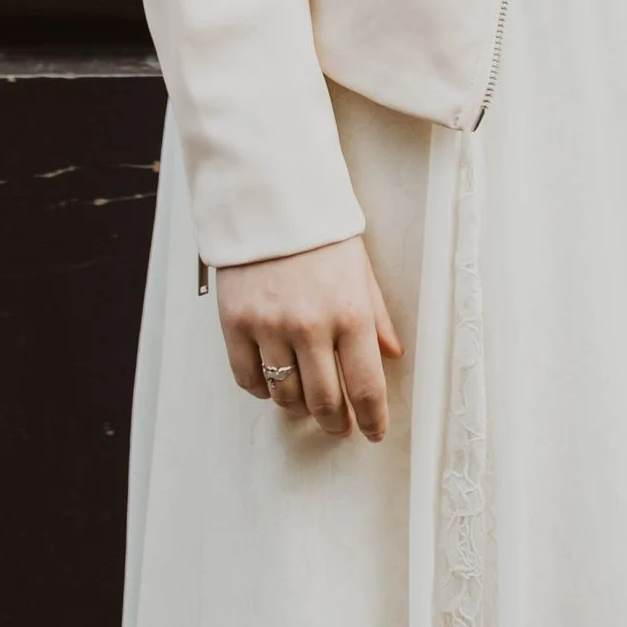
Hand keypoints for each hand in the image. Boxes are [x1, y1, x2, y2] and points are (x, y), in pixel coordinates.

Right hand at [216, 236, 402, 439]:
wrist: (268, 194)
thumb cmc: (319, 231)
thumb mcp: (360, 268)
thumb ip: (376, 316)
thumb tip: (391, 355)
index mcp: (350, 313)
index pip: (366, 387)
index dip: (372, 419)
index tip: (372, 432)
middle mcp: (311, 326)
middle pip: (325, 402)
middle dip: (335, 422)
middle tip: (339, 425)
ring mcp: (270, 326)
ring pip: (286, 396)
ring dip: (299, 407)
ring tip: (307, 400)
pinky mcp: (235, 324)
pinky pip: (249, 380)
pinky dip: (262, 389)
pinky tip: (273, 380)